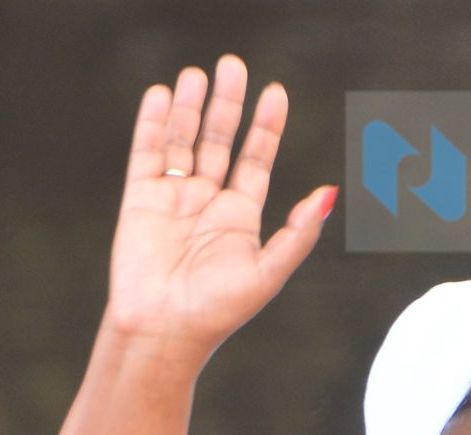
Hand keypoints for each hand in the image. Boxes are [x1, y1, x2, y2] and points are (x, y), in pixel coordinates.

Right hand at [105, 55, 331, 367]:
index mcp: (240, 217)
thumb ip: (298, 233)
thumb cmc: (217, 312)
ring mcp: (173, 198)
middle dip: (228, 104)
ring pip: (184, 140)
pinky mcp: (140, 200)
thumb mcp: (268, 272)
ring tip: (198, 74)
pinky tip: (160, 95)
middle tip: (233, 65)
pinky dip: (152, 123)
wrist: (163, 332)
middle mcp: (207, 203)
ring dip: (191, 107)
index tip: (276, 93)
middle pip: (220, 140)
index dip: (266, 126)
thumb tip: (329, 193)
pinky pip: (147, 153)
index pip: (256, 160)